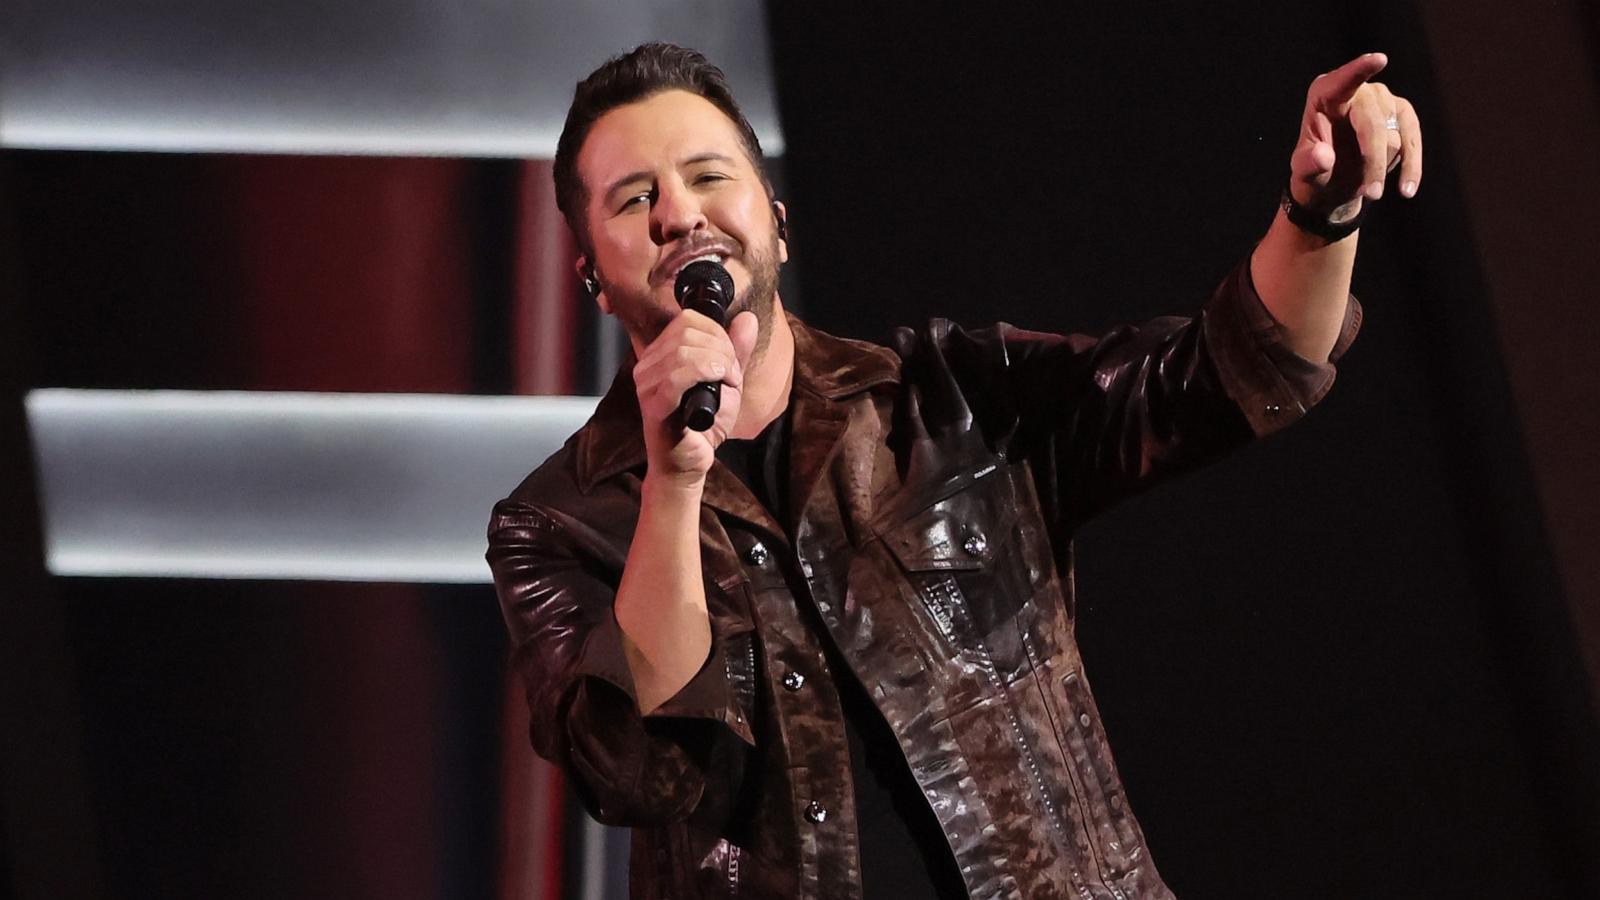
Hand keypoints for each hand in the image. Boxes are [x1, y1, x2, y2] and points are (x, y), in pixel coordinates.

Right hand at [632, 308, 758, 483]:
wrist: (691, 464)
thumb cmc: (704, 426)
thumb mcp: (728, 382)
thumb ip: (736, 351)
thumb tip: (747, 318)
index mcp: (660, 355)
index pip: (687, 320)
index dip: (718, 333)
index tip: (731, 361)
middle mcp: (647, 366)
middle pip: (686, 331)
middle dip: (721, 348)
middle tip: (732, 375)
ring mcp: (647, 386)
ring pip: (682, 350)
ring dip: (717, 362)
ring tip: (728, 383)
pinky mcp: (653, 407)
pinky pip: (676, 377)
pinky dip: (705, 373)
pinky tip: (719, 385)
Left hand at [1291, 52, 1422, 220]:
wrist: (1333, 183)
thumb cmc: (1314, 170)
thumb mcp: (1303, 173)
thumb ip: (1309, 164)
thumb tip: (1323, 156)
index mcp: (1325, 95)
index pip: (1342, 82)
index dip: (1360, 71)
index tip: (1379, 60)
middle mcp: (1358, 91)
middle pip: (1373, 124)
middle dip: (1373, 161)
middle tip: (1370, 194)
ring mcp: (1383, 100)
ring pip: (1396, 135)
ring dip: (1385, 168)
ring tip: (1373, 194)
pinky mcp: (1402, 115)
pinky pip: (1413, 141)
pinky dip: (1411, 167)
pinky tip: (1407, 189)